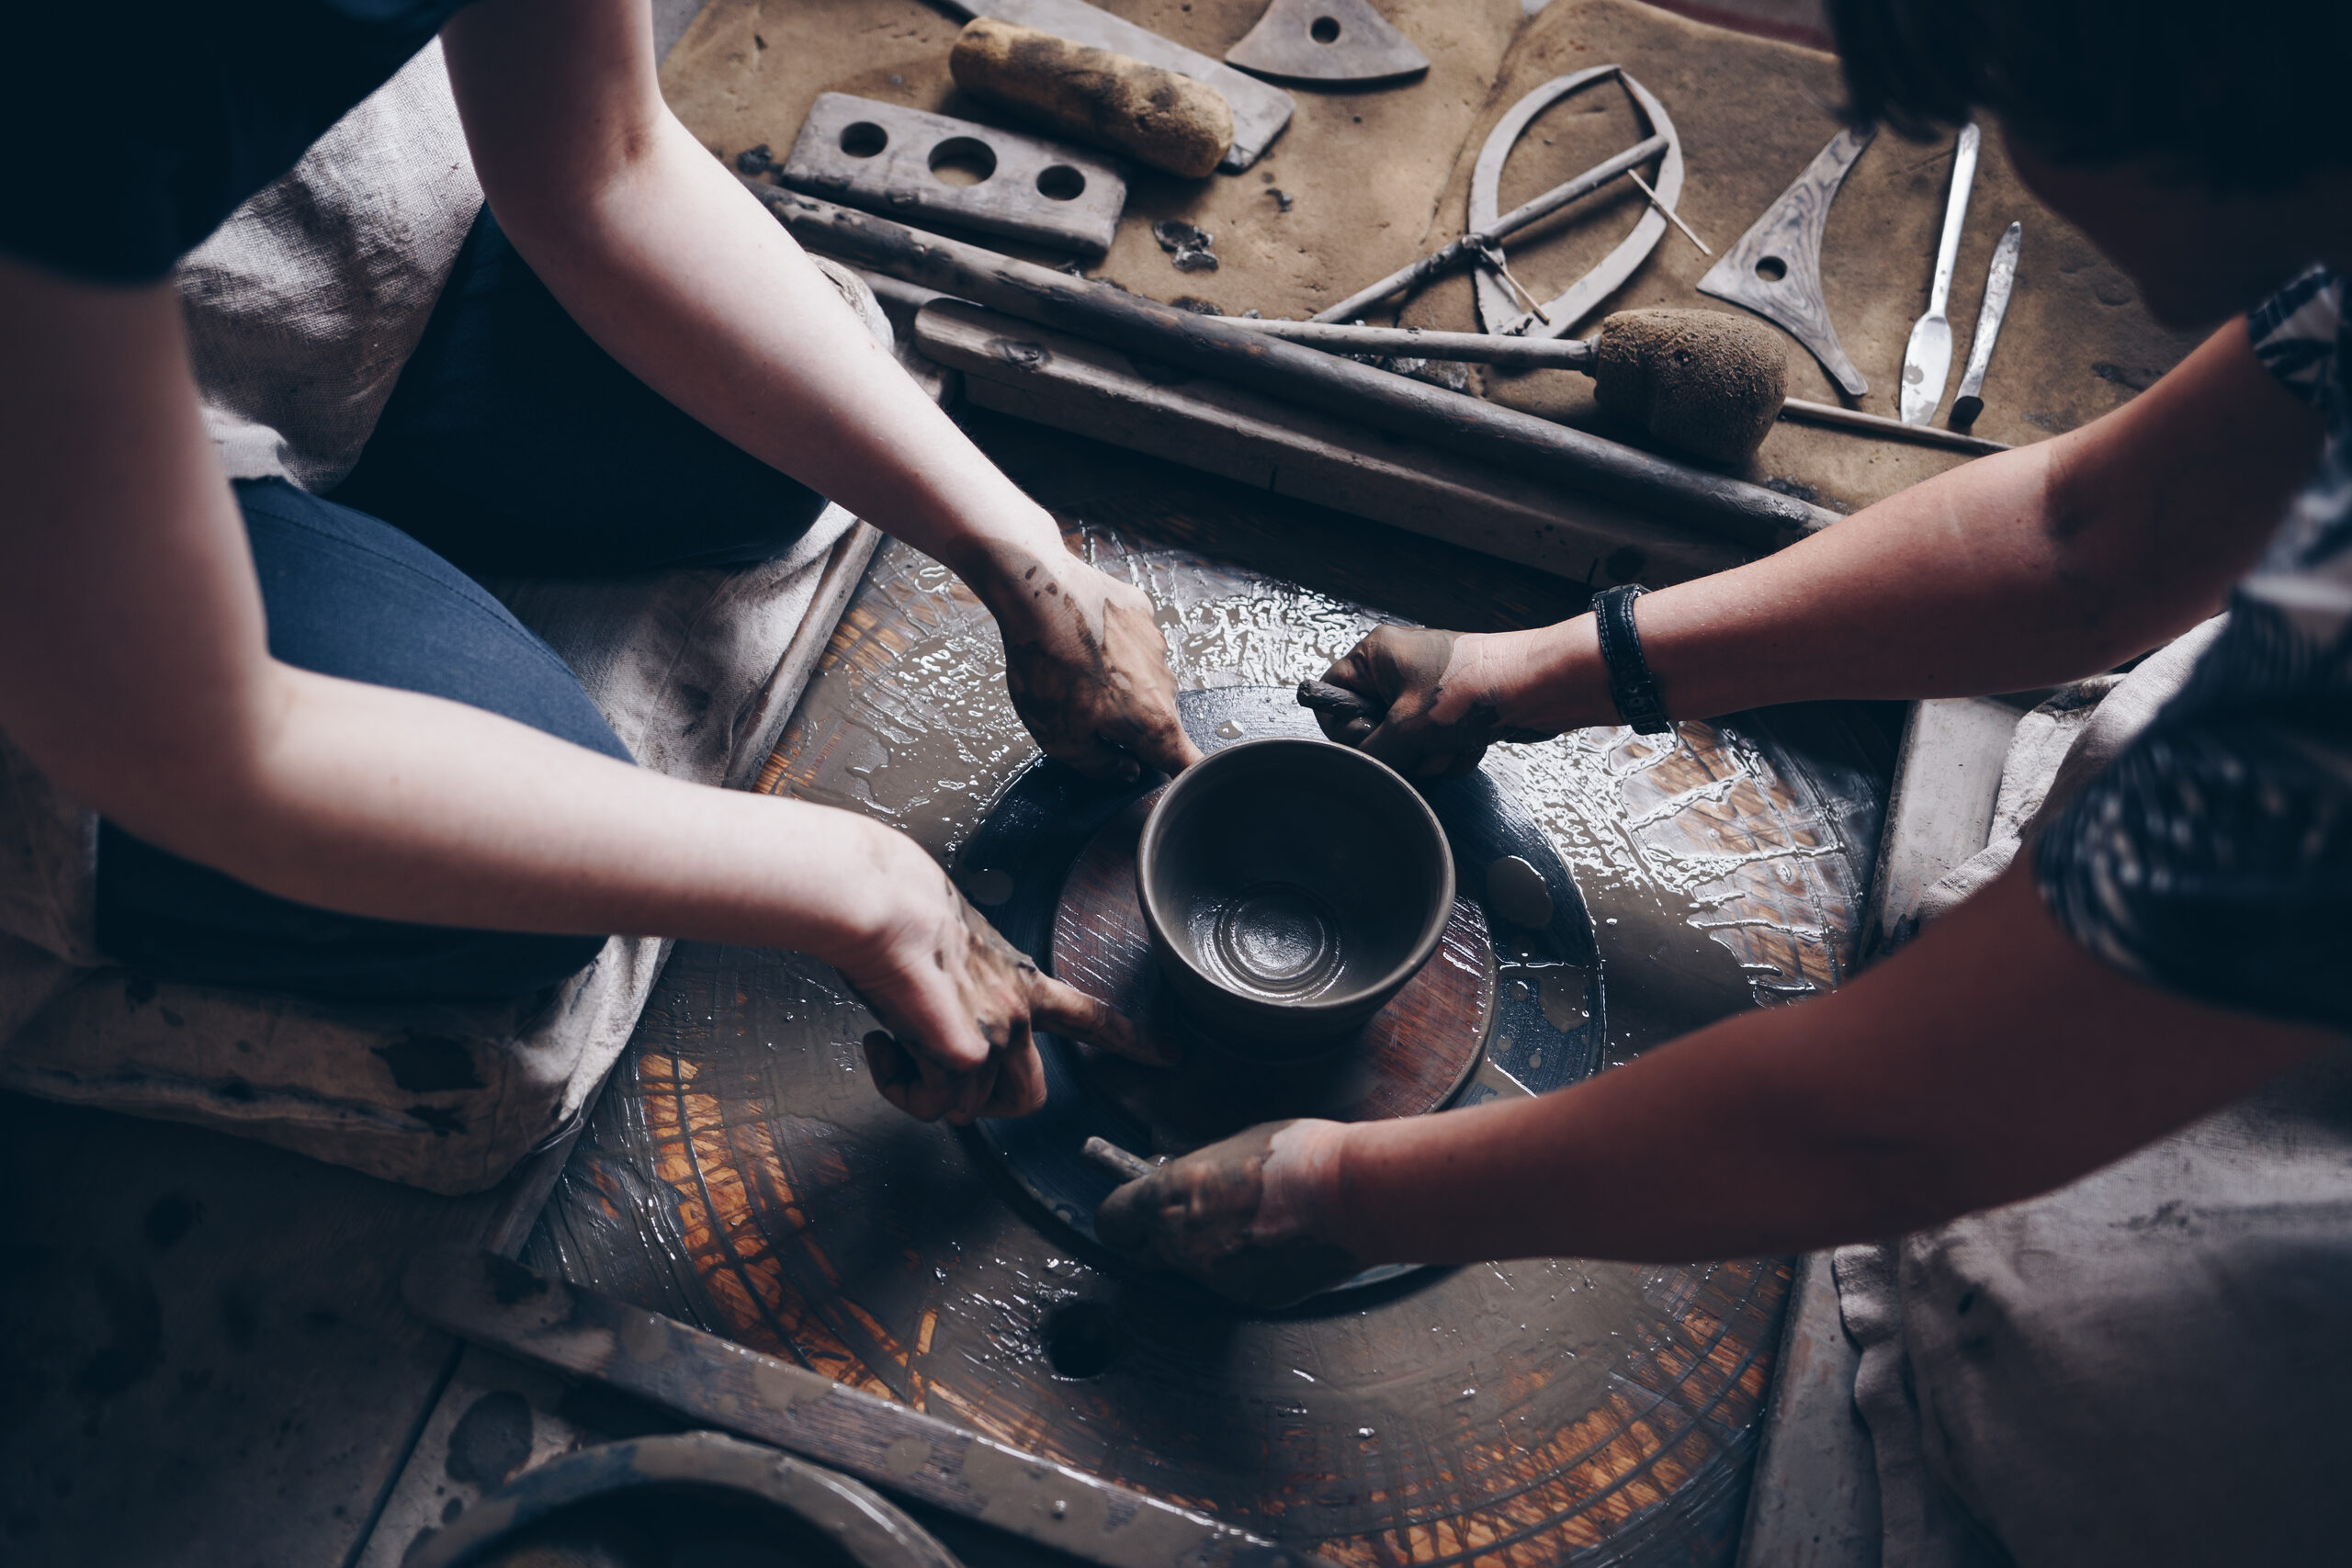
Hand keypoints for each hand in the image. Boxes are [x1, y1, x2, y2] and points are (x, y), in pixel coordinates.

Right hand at [837, 847, 1176, 1123]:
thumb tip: (936, 1018)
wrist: (884, 906)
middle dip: (979, 1101)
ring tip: (896, 1035)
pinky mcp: (964, 1055)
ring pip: (961, 1106)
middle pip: (1027, 1098)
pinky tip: (885, 1044)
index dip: (1130, 1039)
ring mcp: (997, 1036)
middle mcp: (1019, 1013)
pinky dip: (898, 1085)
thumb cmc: (902, 915)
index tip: (1169, 1055)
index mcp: (1022, 983)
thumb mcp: (955, 950)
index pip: (1090, 1016)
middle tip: (937, 1071)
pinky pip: (929, 1104)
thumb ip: (966, 988)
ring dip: (919, 1084)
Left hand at [983, 551, 1201, 783]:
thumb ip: (1099, 766)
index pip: (1188, 763)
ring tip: (1075, 672)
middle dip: (1133, 728)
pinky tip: (1080, 639)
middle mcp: (1167, 682)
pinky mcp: (1139, 611)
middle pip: (1160, 720)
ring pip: (1145, 678)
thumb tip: (1124, 772)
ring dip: (1121, 684)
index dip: (1187, 779)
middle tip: (1088, 720)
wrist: (1038, 592)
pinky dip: (1113, 646)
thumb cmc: (1049, 668)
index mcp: (1153, 722)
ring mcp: (1156, 642)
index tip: (1182, 785)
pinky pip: (1132, 640)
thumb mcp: (1061, 738)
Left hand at [1095, 1119, 1359, 1307]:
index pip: (1111, 1222)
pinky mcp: (1249, 1299)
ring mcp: (1214, 1279)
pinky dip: (1248, 1267)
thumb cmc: (1295, 1157)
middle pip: (1145, 1254)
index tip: (1131, 1213)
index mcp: (1167, 1199)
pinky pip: (1234, 1283)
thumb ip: (1195, 1174)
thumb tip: (1189, 1184)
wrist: (1348, 1196)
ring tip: (1254, 1221)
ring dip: (1211, 1252)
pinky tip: (1278, 1241)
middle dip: (1160, 1239)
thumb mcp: (1229, 1147)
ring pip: (1194, 1270)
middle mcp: (1180, 1245)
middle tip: (1191, 1218)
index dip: (1121, 1218)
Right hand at [1317, 627, 1557, 777]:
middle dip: (1399, 748)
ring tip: (1453, 741)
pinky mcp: (1451, 714)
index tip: (1370, 739)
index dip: (1345, 727)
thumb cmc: (1475, 689)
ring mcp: (1426, 693)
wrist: (1540, 688)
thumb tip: (1354, 774)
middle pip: (1370, 728)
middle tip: (1419, 742)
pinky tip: (1471, 743)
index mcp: (1377, 655)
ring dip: (1429, 755)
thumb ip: (1371, 753)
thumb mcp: (1409, 727)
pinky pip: (1433, 748)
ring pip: (1404, 745)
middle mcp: (1397, 670)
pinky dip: (1450, 754)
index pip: (1331, 695)